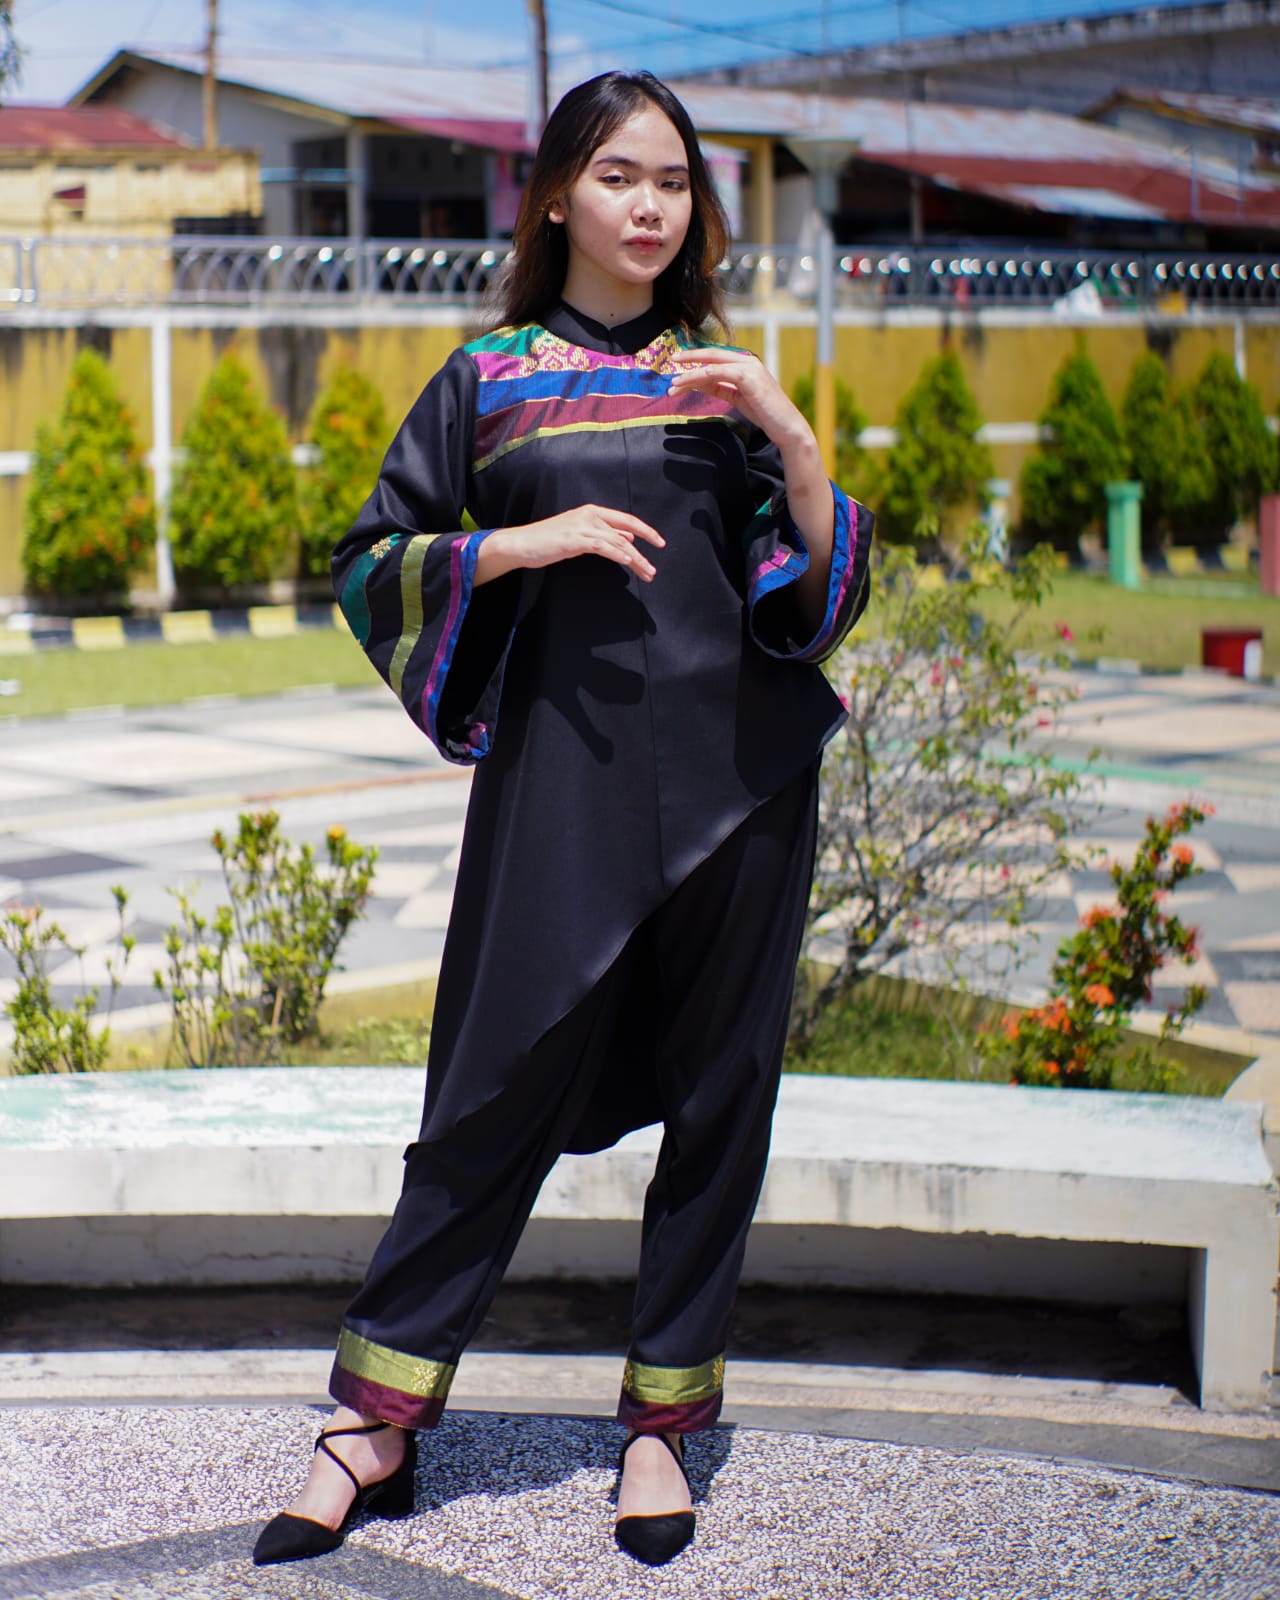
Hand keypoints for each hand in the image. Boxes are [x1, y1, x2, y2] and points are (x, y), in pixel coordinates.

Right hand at [474, 504, 664, 586]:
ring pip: (617, 541)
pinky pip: (603, 546)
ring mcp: (582, 526)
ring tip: (646, 573)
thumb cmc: (549, 541)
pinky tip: (628, 563)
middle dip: (644, 549)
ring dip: (634, 559)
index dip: (645, 530)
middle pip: (625, 530)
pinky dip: (618, 554)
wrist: (522, 543)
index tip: (660, 543)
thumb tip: (626, 538)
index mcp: (592, 512)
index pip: (626, 519)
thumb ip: (603, 534)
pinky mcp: (575, 539)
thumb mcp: (580, 535)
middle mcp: (590, 515)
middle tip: (654, 568)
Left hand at [667, 346, 811, 451]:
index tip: (679, 363)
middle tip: (672, 360)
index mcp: (746, 364)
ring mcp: (750, 367)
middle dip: (690, 357)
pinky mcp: (749, 377)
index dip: (697, 358)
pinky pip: (718, 373)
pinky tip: (687, 383)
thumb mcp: (737, 398)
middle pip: (712, 355)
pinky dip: (701, 377)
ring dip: (690, 374)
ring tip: (673, 384)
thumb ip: (720, 387)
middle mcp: (748, 361)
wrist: (786, 427)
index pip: (717, 358)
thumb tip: (698, 383)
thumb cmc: (765, 414)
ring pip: (712, 365)